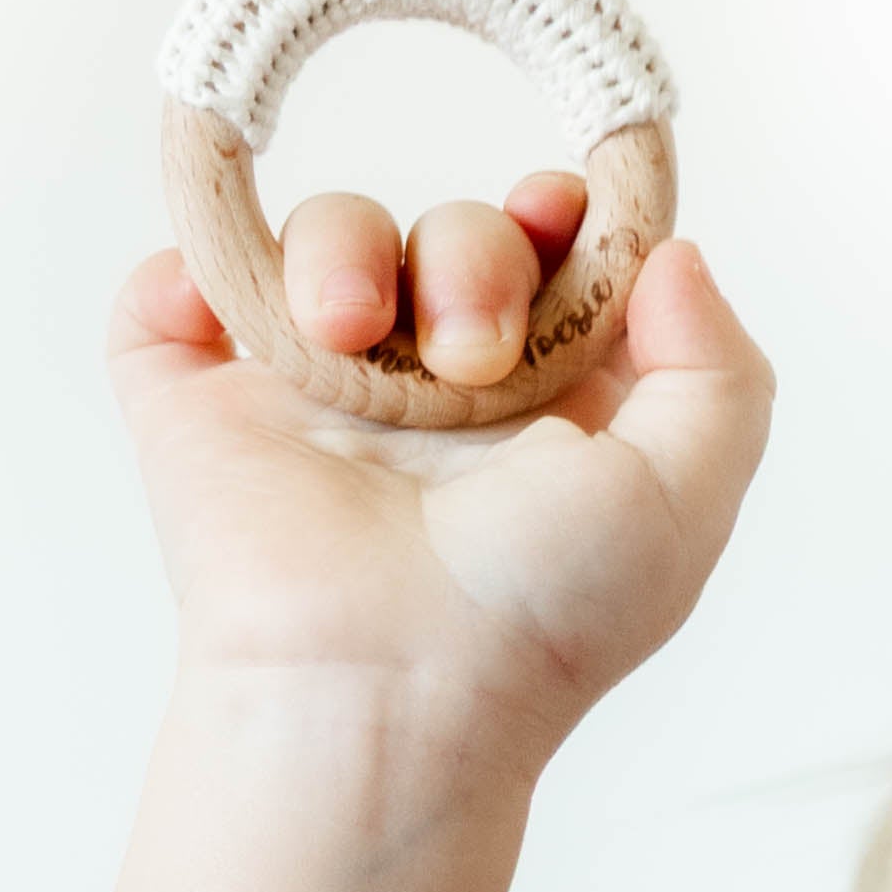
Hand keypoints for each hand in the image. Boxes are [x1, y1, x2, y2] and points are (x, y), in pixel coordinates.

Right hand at [44, 175, 774, 891]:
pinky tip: (213, 297)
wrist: (392, 686)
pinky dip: (179, 270)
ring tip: (344, 334)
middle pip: (452, 232)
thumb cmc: (541, 612)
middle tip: (473, 353)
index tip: (559, 205)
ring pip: (327, 238)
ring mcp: (315, 399)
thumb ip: (720, 371)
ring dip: (340, 246)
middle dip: (470, 255)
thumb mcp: (685, 497)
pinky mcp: (203, 411)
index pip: (552, 260)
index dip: (561, 214)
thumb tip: (674, 250)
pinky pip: (171, 303)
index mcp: (547, 409)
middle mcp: (435, 395)